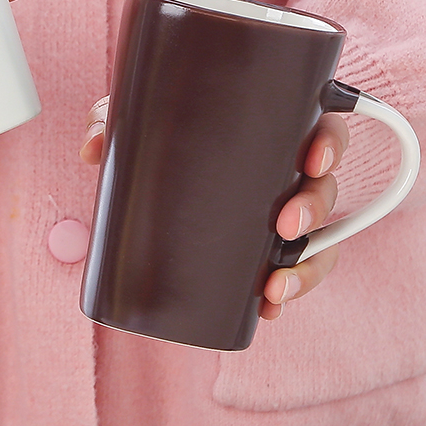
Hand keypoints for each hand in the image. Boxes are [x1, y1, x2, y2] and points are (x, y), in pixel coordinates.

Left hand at [79, 96, 348, 319]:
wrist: (152, 165)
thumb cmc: (160, 130)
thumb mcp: (135, 119)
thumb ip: (111, 120)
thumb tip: (94, 149)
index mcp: (271, 128)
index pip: (321, 129)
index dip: (330, 145)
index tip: (313, 161)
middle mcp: (285, 171)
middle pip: (324, 188)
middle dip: (316, 210)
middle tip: (286, 226)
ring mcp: (280, 212)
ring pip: (318, 238)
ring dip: (309, 265)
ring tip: (275, 286)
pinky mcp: (263, 246)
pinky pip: (292, 269)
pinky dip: (286, 288)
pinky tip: (268, 306)